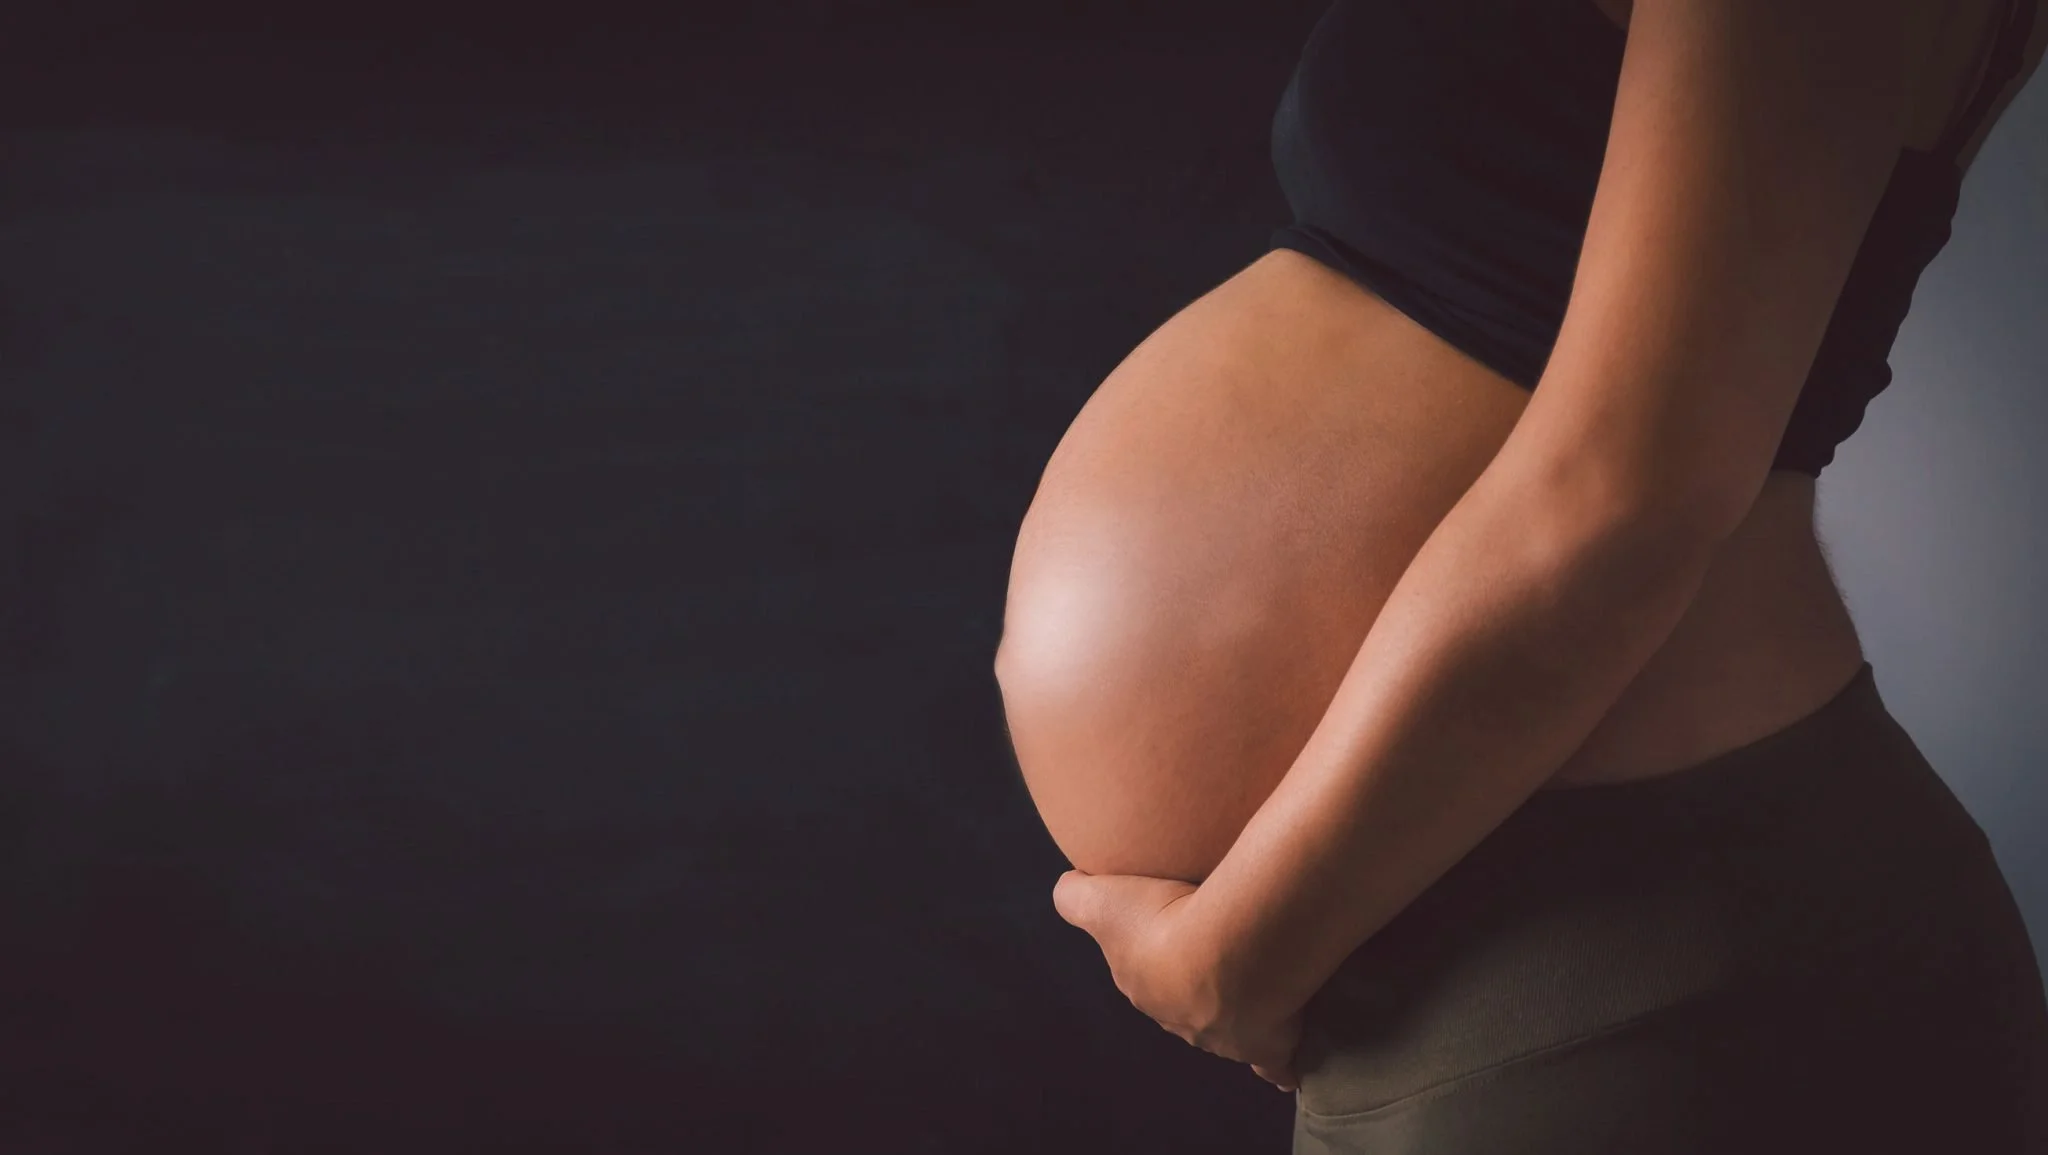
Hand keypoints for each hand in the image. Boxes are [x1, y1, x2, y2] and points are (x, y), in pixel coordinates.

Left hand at [1052, 870, 1304, 1091]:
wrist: (1228, 953)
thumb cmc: (1162, 922)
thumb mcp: (1101, 900)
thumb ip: (1074, 895)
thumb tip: (1067, 887)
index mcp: (1143, 988)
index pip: (1143, 976)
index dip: (1154, 958)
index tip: (1169, 938)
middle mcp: (1179, 1020)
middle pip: (1185, 1002)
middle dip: (1195, 986)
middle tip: (1219, 953)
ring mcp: (1223, 1039)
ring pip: (1226, 1029)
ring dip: (1237, 1013)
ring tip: (1255, 989)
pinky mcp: (1267, 1046)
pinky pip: (1272, 1065)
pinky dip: (1277, 1068)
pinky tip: (1283, 1069)